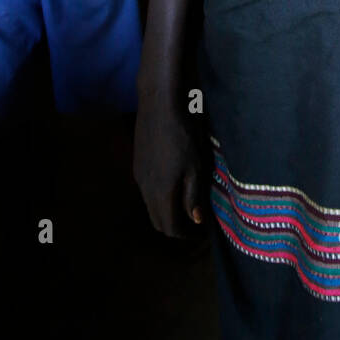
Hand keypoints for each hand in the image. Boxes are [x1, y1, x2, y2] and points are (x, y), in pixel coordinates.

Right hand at [133, 93, 206, 238]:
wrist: (159, 105)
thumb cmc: (183, 134)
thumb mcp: (195, 165)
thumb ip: (193, 195)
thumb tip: (195, 220)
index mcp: (162, 192)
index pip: (171, 228)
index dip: (187, 234)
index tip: (202, 231)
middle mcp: (145, 189)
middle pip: (157, 222)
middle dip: (175, 228)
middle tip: (194, 222)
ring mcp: (139, 177)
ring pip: (150, 207)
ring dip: (166, 213)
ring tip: (185, 205)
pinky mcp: (137, 165)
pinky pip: (146, 193)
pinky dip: (158, 199)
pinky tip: (173, 186)